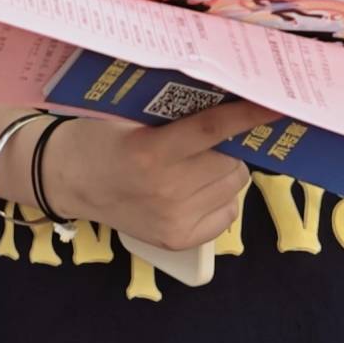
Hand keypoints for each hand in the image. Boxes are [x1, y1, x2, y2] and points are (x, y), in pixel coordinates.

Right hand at [43, 104, 266, 252]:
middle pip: (231, 160)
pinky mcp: (180, 239)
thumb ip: (176, 116)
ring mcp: (175, 219)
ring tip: (194, 165)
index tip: (276, 105)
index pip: (213, 130)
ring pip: (233, 185)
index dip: (247, 116)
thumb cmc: (100, 138)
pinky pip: (227, 212)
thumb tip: (229, 103)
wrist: (67, 180)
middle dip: (227, 146)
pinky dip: (219, 198)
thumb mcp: (132, 118)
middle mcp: (167, 190)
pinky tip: (192, 190)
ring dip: (223, 171)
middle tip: (205, 140)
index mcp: (151, 153)